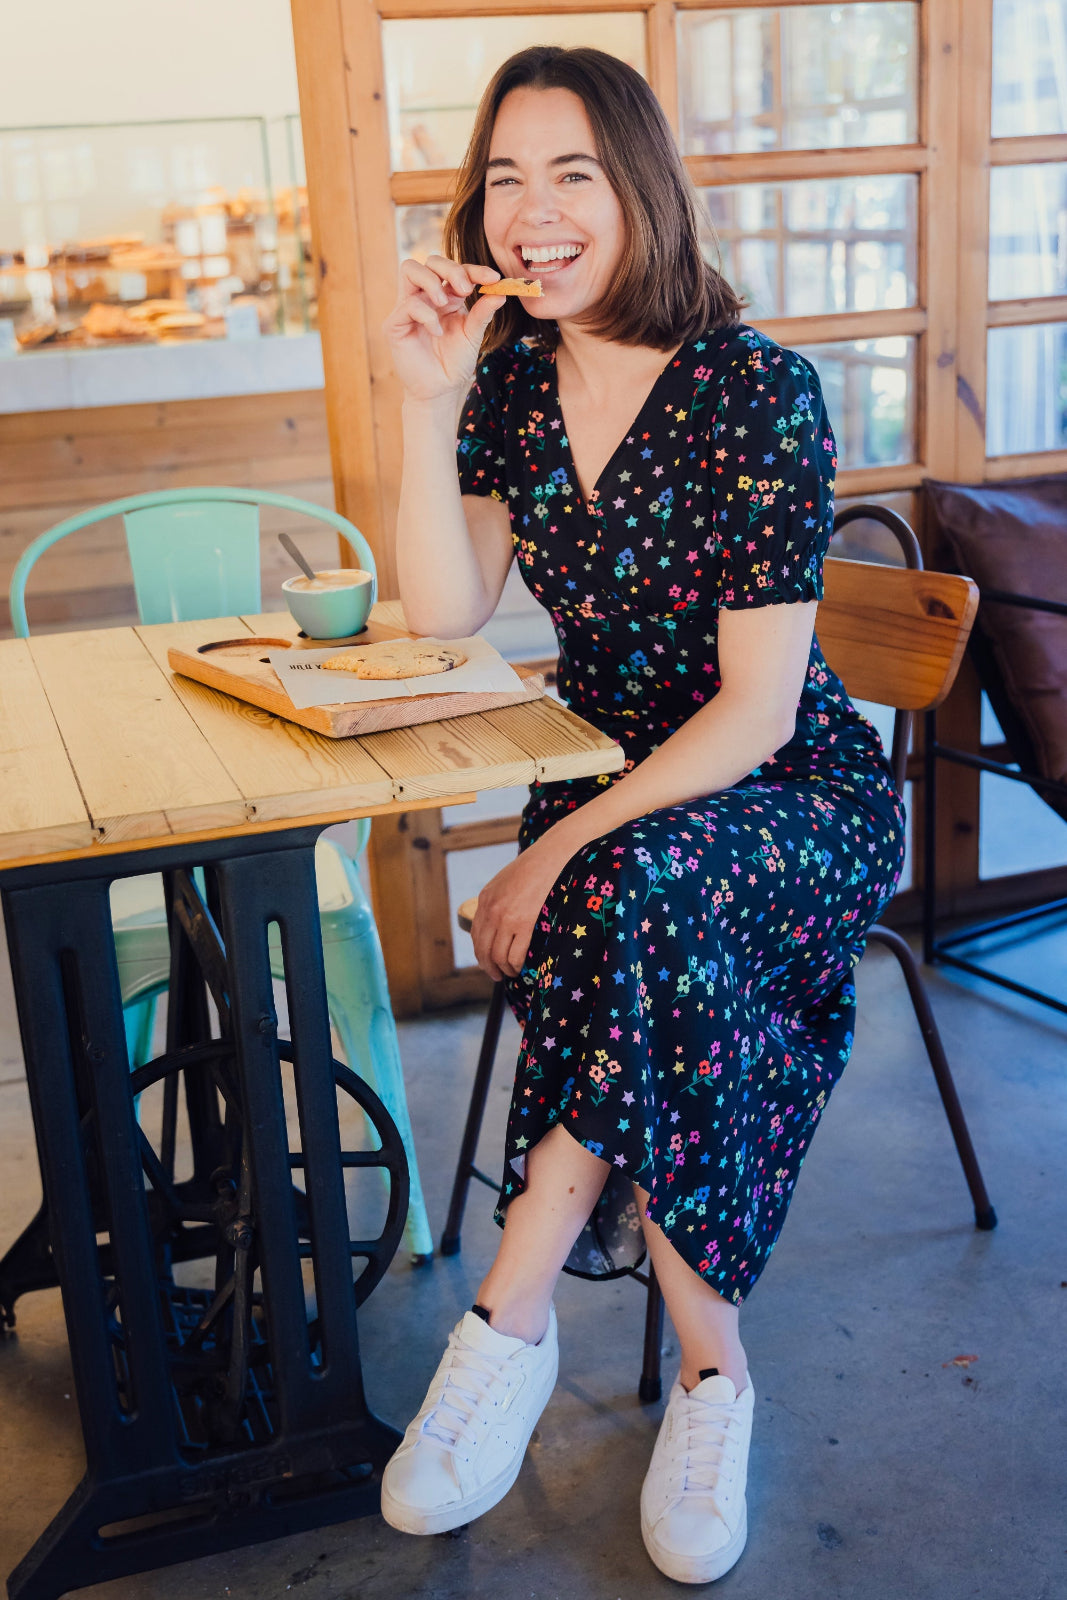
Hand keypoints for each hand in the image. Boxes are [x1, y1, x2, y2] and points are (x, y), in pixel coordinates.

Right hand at [383, 254, 503, 402]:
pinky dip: (426, 315)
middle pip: (431, 261)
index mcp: (446, 296)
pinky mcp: (395, 324)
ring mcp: (408, 307)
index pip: (456, 271)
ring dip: (431, 282)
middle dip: (450, 269)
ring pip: (410, 269)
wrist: (441, 390)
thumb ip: (483, 312)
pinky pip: (408, 304)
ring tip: (445, 303)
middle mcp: (425, 297)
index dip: (474, 269)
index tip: (493, 277)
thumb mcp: (473, 334)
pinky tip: (437, 332)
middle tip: (465, 290)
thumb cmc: (455, 363)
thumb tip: (501, 290)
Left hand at [471, 837, 570, 981]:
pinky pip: (516, 956)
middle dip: (489, 967)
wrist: (554, 855)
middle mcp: (492, 910)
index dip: (481, 954)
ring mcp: (507, 918)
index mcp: (486, 899)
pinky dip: (517, 966)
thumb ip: (498, 901)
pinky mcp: (525, 924)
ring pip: (498, 957)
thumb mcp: (506, 881)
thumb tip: (498, 925)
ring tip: (512, 972)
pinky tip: (523, 966)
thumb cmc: (537, 867)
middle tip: (498, 975)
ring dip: (504, 969)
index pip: (476, 935)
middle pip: (483, 950)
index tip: (488, 962)